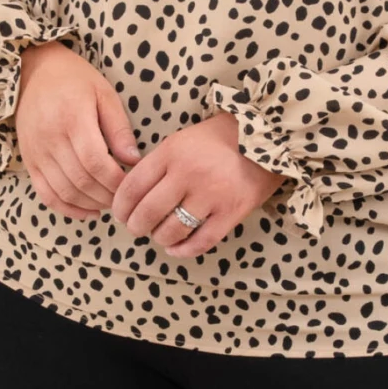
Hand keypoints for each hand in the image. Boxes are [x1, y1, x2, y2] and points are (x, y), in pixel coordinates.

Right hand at [15, 42, 141, 216]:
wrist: (33, 71)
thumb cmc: (74, 79)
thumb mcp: (104, 94)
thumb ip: (118, 128)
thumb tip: (133, 160)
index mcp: (72, 118)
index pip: (96, 162)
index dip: (116, 181)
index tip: (133, 184)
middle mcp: (51, 138)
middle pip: (81, 180)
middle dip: (107, 196)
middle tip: (126, 198)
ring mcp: (37, 152)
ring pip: (65, 191)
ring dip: (91, 204)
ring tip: (110, 203)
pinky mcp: (29, 161)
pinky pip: (46, 194)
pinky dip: (67, 209)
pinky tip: (87, 212)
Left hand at [111, 110, 285, 258]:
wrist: (268, 138)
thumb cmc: (220, 139)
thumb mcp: (182, 140)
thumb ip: (159, 164)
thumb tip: (132, 195)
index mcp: (172, 153)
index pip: (132, 186)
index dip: (120, 206)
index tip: (120, 214)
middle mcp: (188, 174)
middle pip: (147, 213)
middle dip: (136, 226)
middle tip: (137, 228)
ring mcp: (211, 196)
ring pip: (171, 231)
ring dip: (160, 238)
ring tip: (160, 235)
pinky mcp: (231, 213)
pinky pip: (200, 242)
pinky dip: (183, 250)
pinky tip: (176, 249)